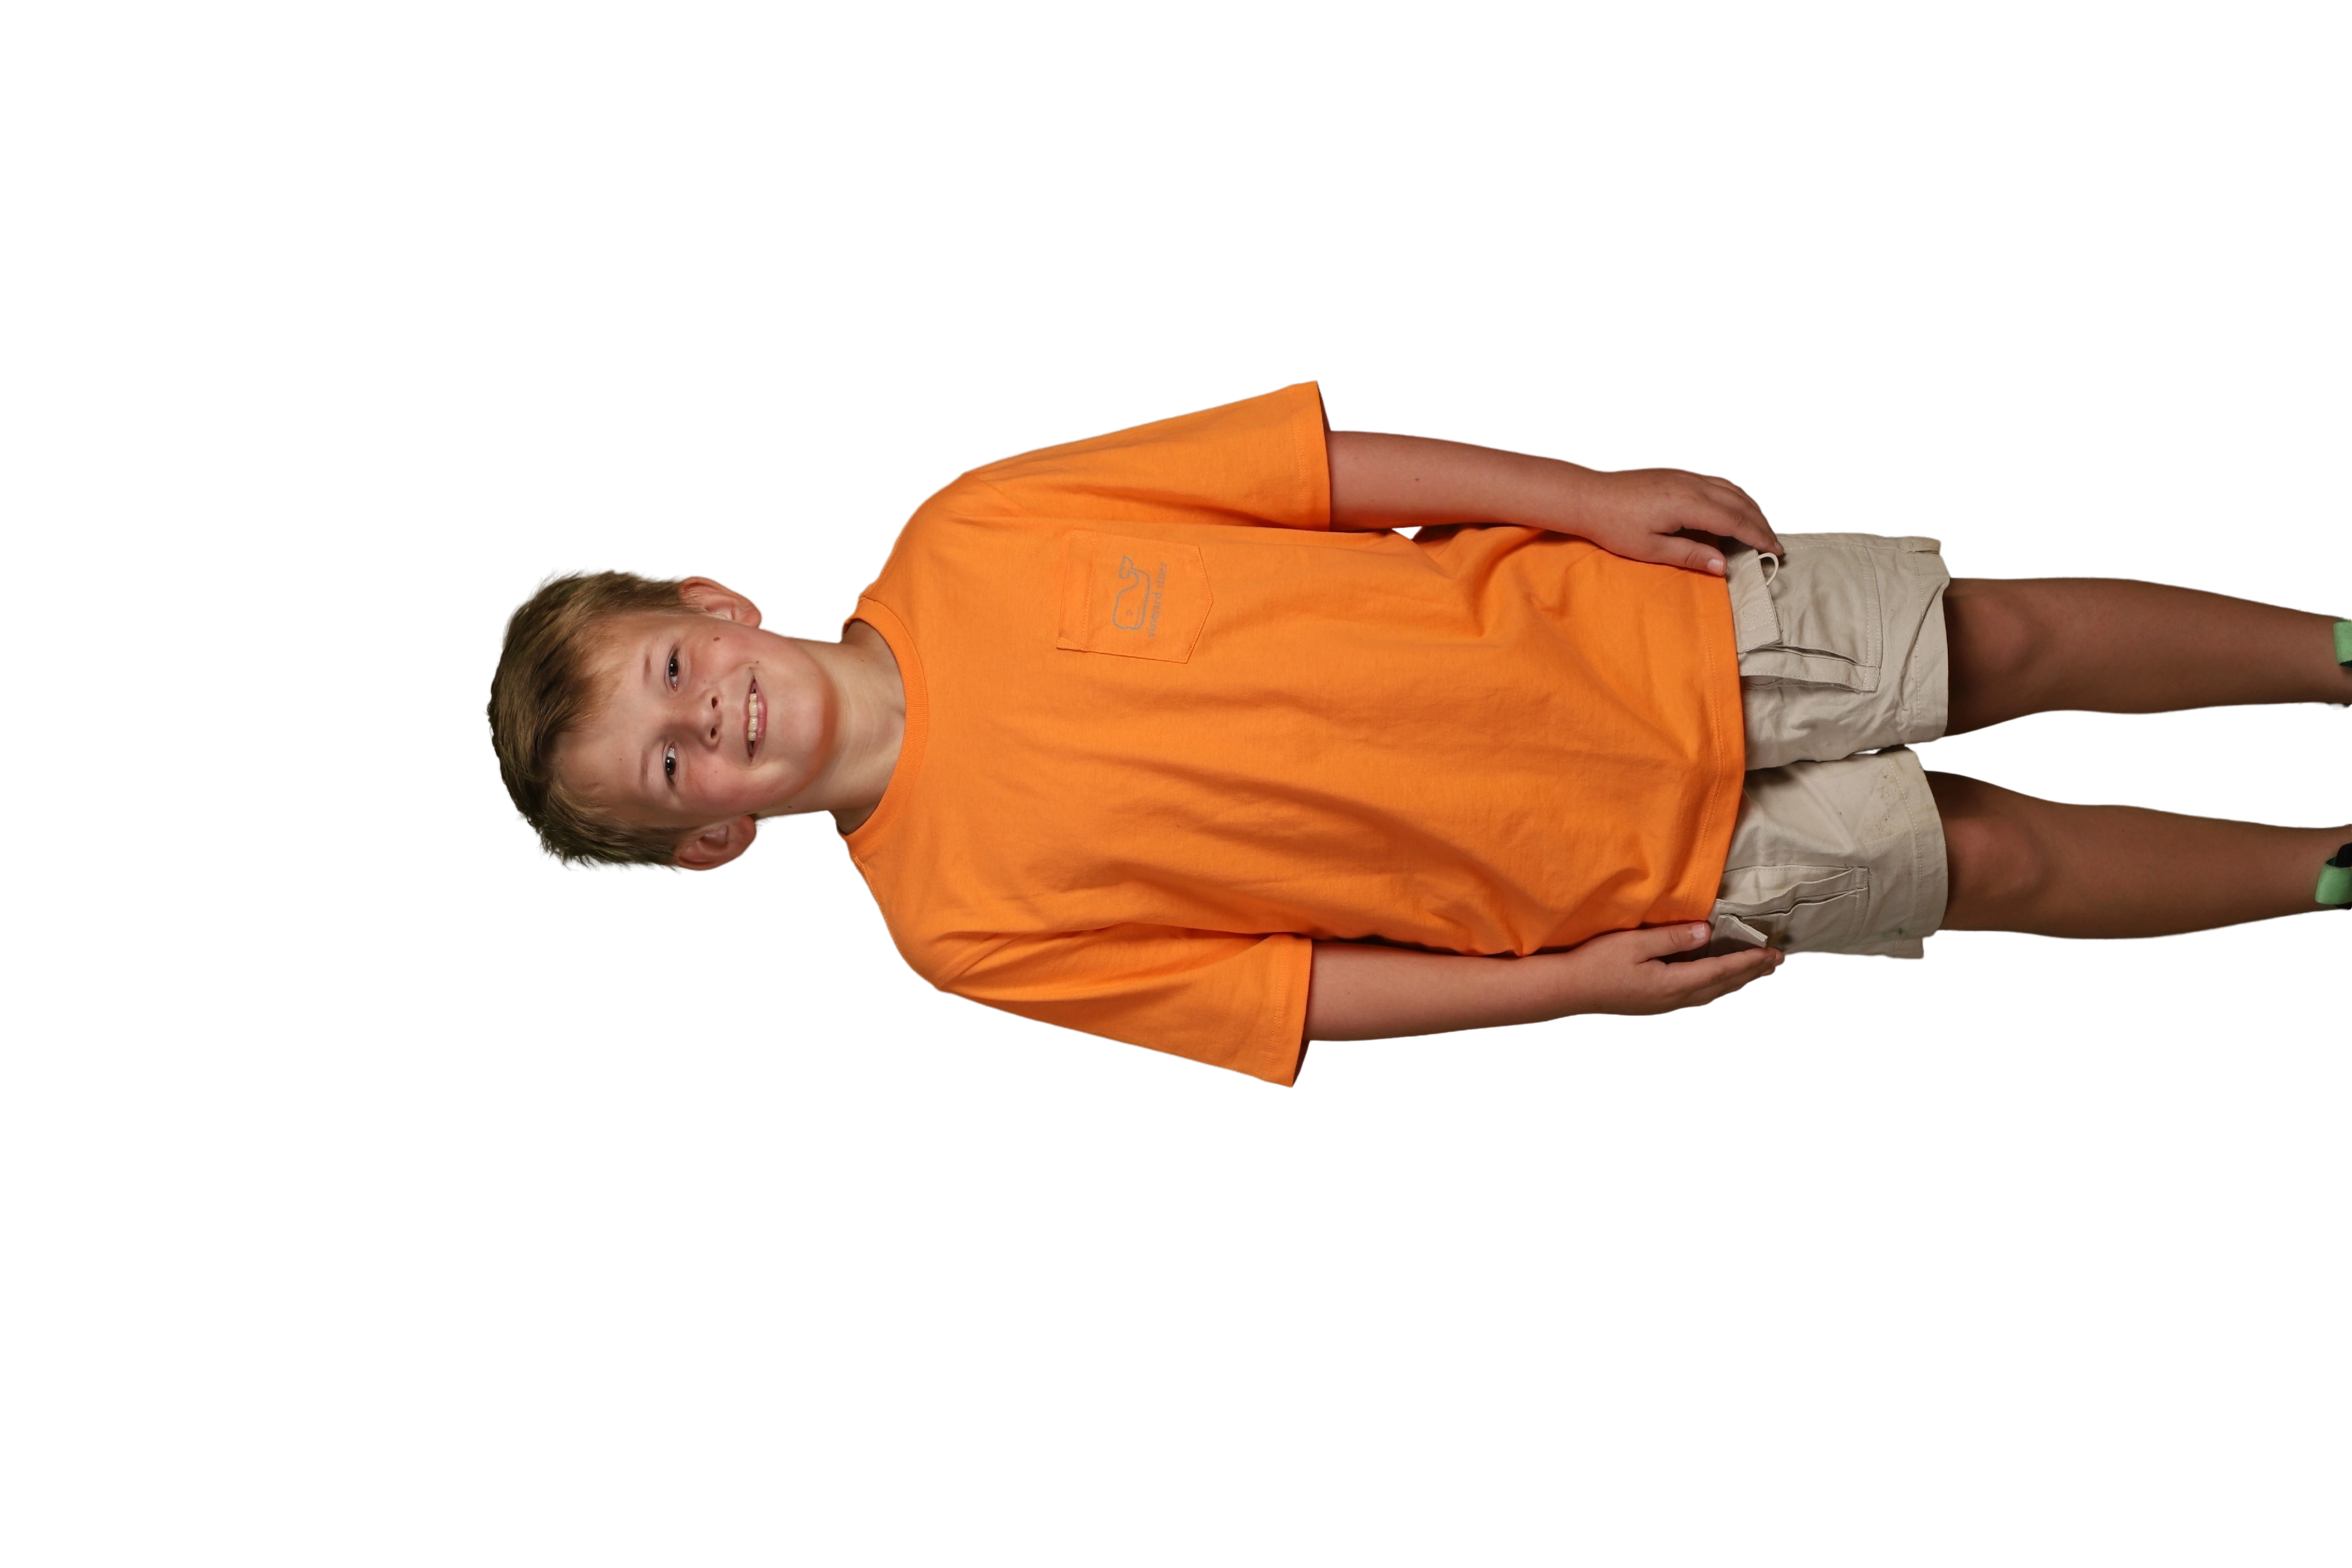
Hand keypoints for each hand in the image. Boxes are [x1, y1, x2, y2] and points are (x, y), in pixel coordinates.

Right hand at [1559, 923, 1786, 1015]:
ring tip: (1756, 969)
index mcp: (1672, 983)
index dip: (1748, 961)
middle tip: (1777, 960)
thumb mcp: (1634, 943)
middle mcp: (1675, 998)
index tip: (1772, 952)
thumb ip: (1672, 937)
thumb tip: (1706, 932)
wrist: (1569, 990)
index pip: (1721, 970)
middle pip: (1723, 985)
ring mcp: (1665, 1004)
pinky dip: (1718, 985)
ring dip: (1737, 980)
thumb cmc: (1596, 963)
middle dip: (1751, 971)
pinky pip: (1699, 995)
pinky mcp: (1657, 1003)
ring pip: (1713, 993)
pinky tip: (1719, 980)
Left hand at [1561, 464, 1781, 575]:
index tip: (1776, 551)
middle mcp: (1693, 485)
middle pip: (1739, 502)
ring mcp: (1686, 476)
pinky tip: (1736, 507)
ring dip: (1751, 507)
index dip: (1758, 537)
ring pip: (1732, 488)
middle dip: (1761, 523)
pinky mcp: (1679, 474)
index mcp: (1688, 504)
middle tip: (1774, 544)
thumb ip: (1690, 555)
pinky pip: (1718, 482)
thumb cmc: (1614, 525)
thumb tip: (1723, 568)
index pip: (1735, 521)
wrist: (1589, 496)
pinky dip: (1735, 495)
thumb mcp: (1651, 549)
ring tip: (1761, 527)